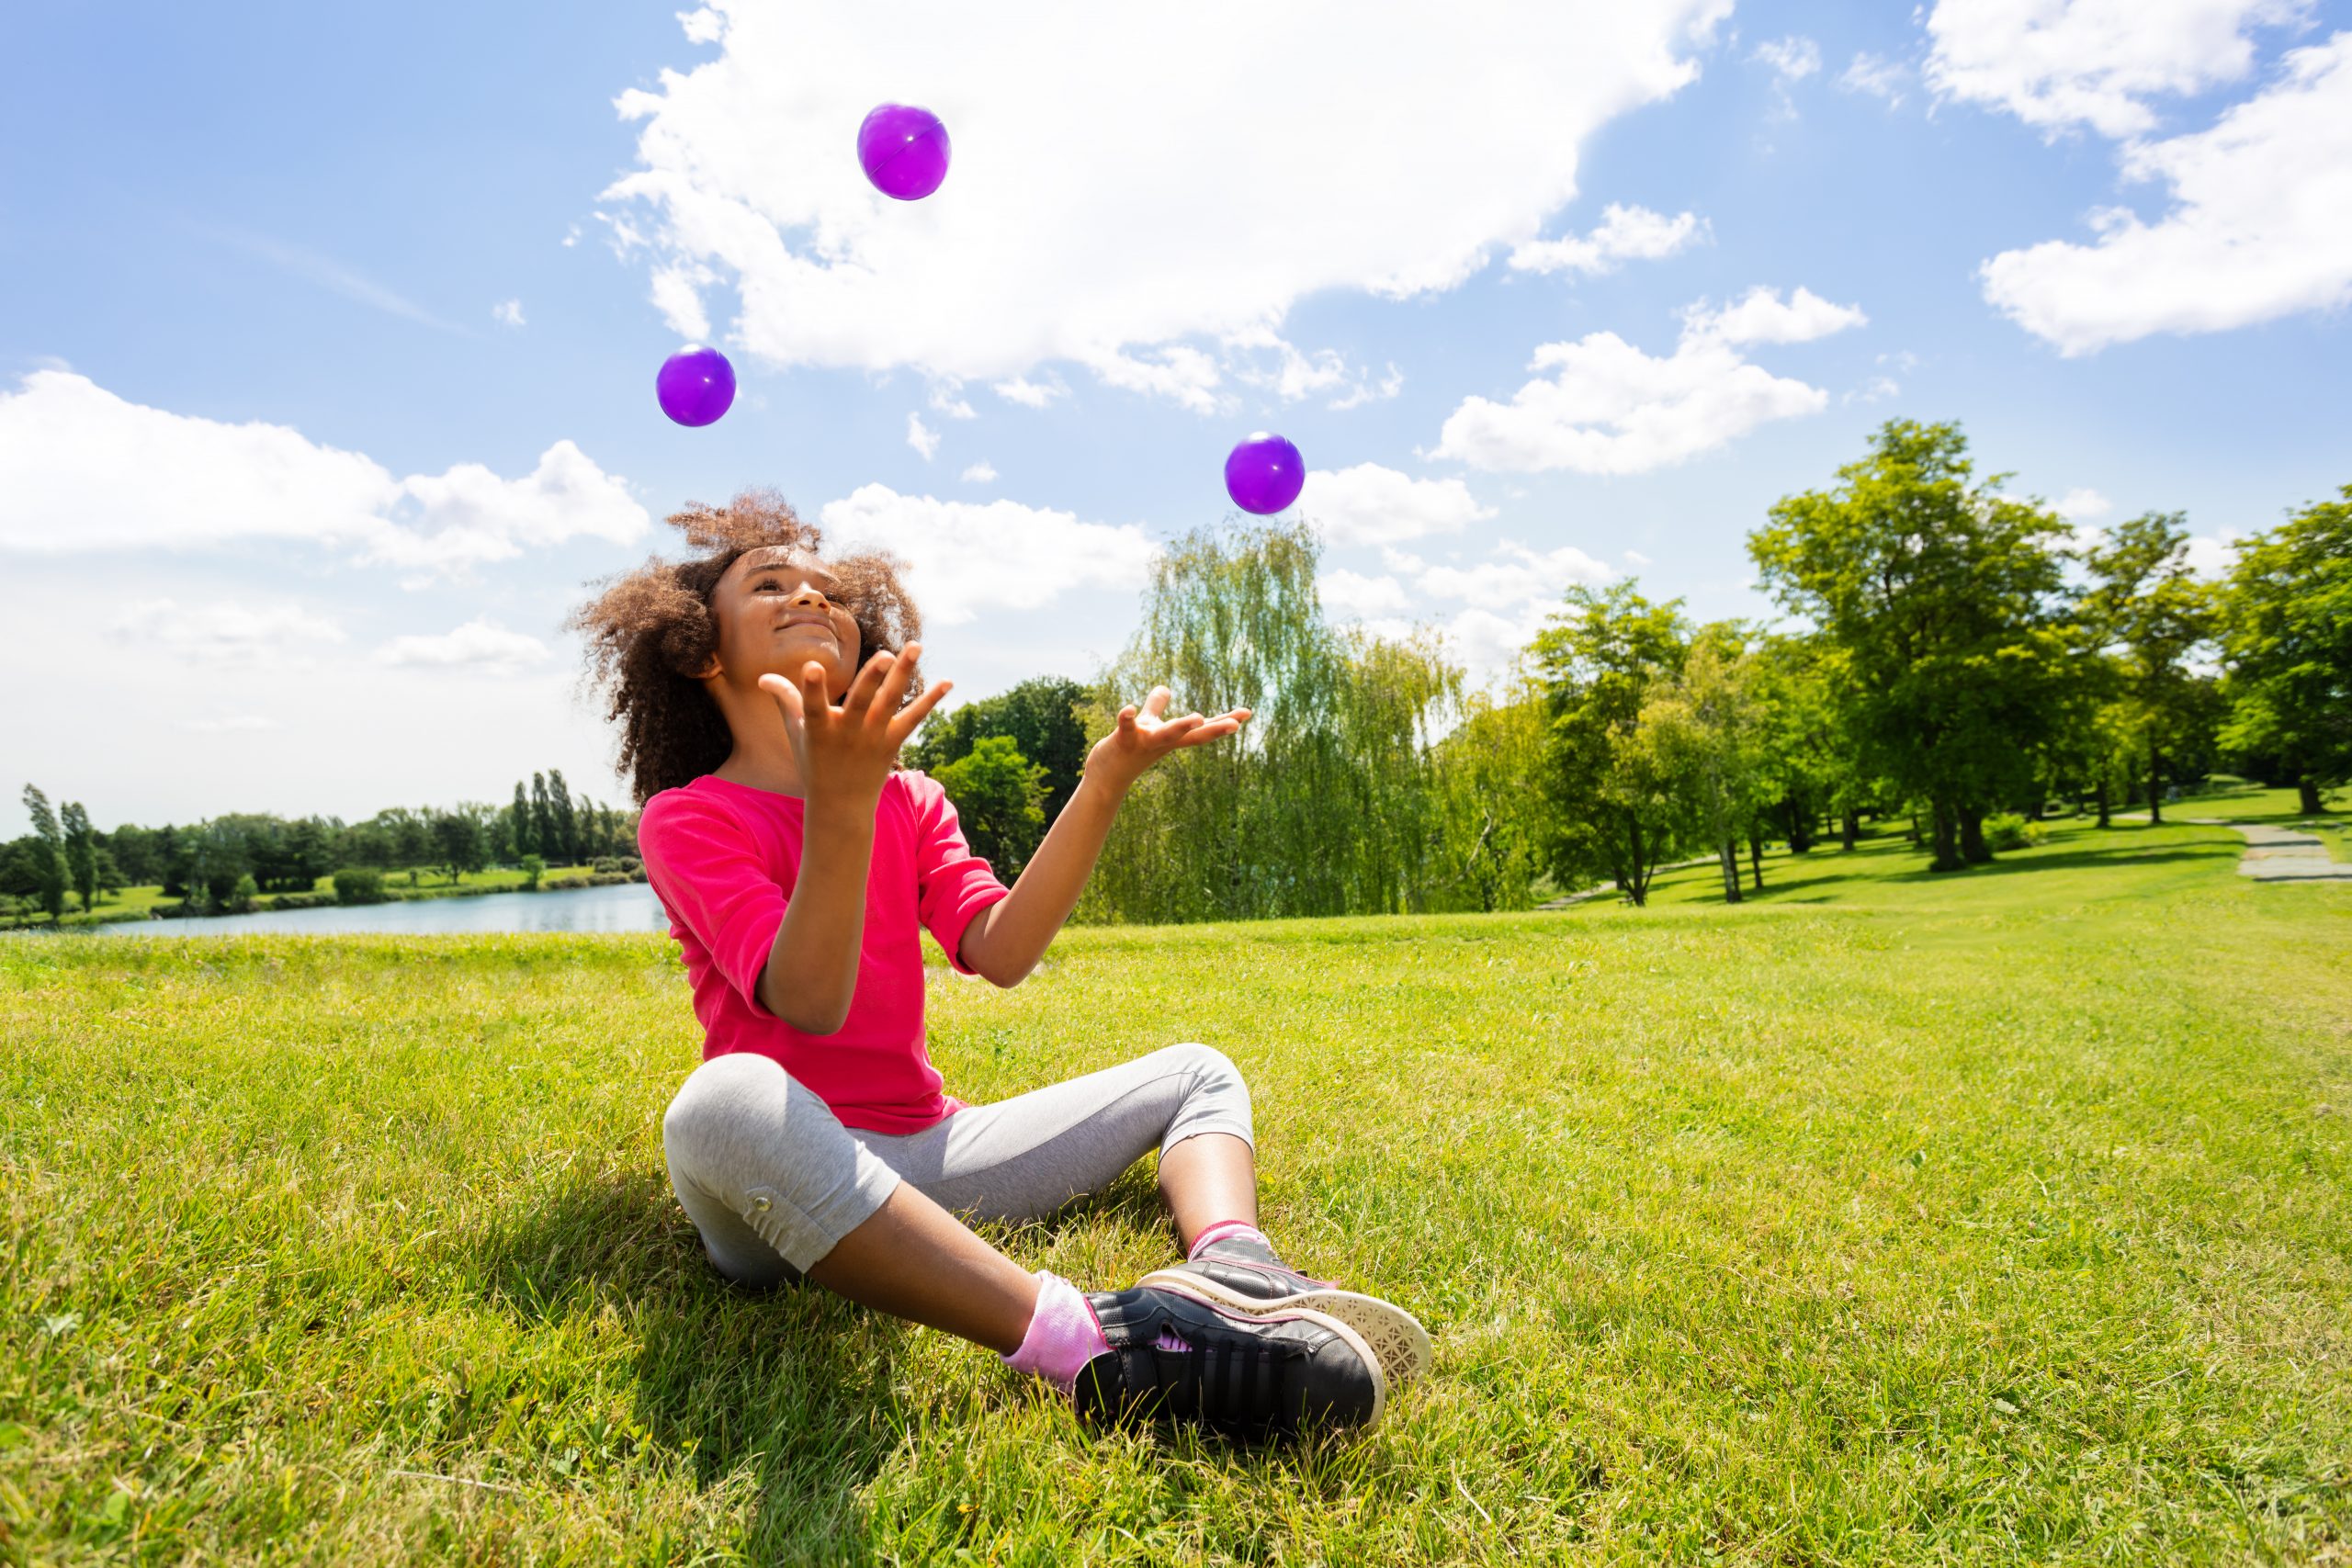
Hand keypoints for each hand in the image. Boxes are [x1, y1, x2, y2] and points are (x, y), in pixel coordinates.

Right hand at [758, 642, 949, 804]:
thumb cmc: (814, 762)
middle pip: (862, 702)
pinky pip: (914, 718)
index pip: (813, 707)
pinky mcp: (893, 742)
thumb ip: (785, 700)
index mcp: (819, 730)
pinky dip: (931, 700)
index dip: (811, 688)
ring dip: (904, 674)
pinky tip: (948, 681)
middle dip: (873, 678)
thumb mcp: (796, 733)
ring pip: (890, 701)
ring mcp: (874, 737)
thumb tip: (763, 677)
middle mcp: (849, 733)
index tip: (812, 667)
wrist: (840, 805)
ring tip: (916, 646)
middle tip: (886, 654)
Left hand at [1085, 686, 1250, 793]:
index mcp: (1171, 738)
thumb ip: (1155, 706)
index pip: (1202, 729)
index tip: (1247, 713)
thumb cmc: (1127, 751)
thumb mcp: (1146, 725)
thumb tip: (1166, 688)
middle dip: (1214, 729)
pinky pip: (1126, 728)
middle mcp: (1163, 742)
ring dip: (1181, 726)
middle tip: (1236, 724)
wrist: (1105, 778)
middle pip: (1192, 736)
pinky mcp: (1123, 741)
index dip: (1224, 720)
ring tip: (1198, 717)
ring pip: (1166, 735)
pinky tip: (1128, 708)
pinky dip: (1126, 718)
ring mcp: (1144, 743)